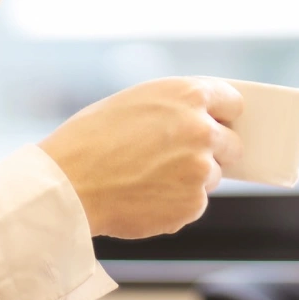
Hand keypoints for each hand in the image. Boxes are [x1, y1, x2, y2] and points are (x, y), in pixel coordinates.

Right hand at [38, 77, 242, 238]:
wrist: (66, 186)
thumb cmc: (90, 140)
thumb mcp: (136, 102)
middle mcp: (202, 129)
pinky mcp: (193, 203)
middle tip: (180, 158)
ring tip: (147, 177)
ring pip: (212, 176)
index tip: (218, 123)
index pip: (232, 102)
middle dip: (213, 151)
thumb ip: (177, 108)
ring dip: (190, 179)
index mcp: (188, 95)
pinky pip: (194, 203)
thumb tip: (207, 119)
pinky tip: (143, 196)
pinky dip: (175, 203)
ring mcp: (201, 169)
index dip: (223, 115)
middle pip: (232, 143)